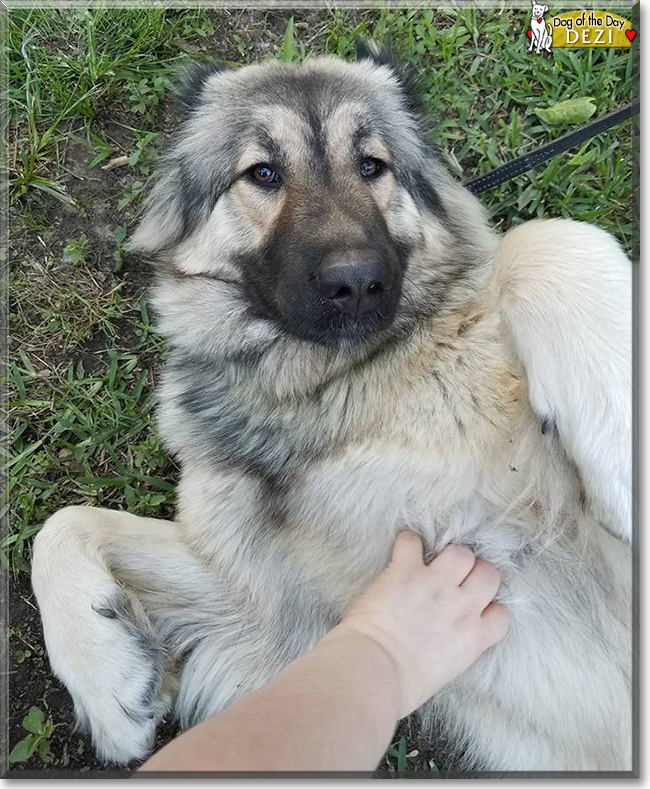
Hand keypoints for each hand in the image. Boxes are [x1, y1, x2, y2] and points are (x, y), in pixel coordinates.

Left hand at [335, 532, 509, 717]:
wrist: (373, 672)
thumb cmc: (402, 685)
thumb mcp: (445, 672)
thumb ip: (455, 647)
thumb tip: (444, 639)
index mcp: (473, 638)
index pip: (502, 613)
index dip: (488, 606)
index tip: (473, 608)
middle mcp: (461, 607)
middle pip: (489, 574)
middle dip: (475, 573)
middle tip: (456, 580)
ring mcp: (435, 585)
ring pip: (461, 552)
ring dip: (449, 555)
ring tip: (433, 564)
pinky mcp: (406, 571)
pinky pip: (412, 542)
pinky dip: (407, 543)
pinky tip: (403, 552)